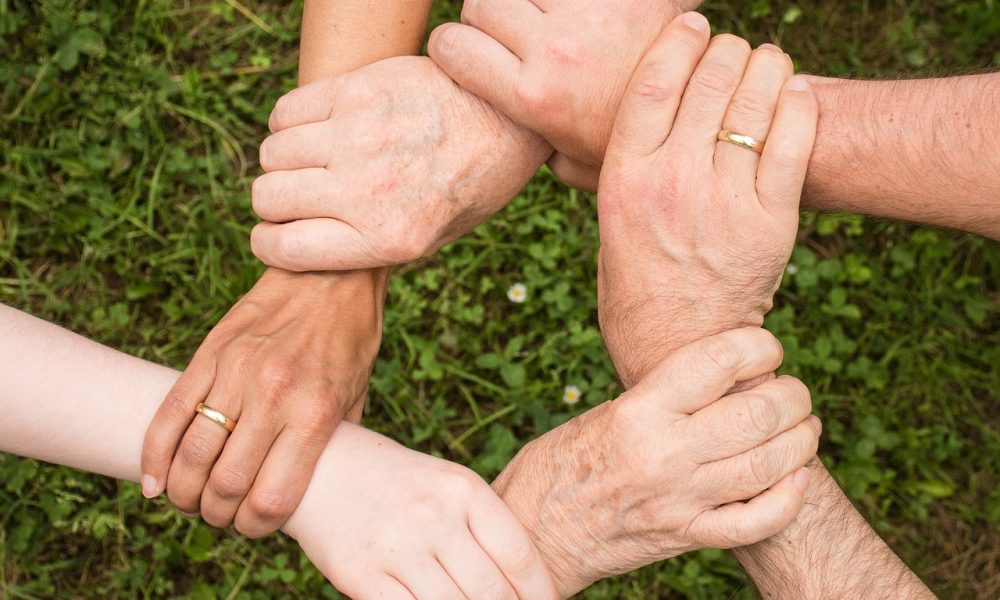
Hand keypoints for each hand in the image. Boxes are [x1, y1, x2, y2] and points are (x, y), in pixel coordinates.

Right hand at [141, 268, 386, 536]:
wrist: (331, 273)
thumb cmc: (350, 339)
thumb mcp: (356, 396)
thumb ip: (332, 443)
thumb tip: (310, 486)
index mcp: (314, 413)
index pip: (271, 498)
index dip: (256, 527)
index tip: (253, 526)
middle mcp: (273, 396)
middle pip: (225, 484)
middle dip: (217, 514)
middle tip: (219, 516)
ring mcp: (237, 372)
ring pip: (191, 454)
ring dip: (184, 491)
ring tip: (189, 500)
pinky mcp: (210, 353)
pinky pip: (170, 413)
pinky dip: (155, 455)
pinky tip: (155, 480)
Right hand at [250, 55, 551, 271]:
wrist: (507, 118)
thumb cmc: (470, 184)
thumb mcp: (432, 239)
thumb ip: (369, 247)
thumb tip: (305, 247)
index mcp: (388, 239)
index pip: (283, 249)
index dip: (269, 244)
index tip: (276, 235)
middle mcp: (367, 191)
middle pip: (268, 198)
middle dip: (275, 202)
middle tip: (299, 195)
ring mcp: (358, 137)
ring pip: (272, 153)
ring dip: (284, 161)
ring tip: (313, 160)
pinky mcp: (357, 91)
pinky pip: (286, 112)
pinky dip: (289, 123)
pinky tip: (317, 128)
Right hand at [284, 423, 558, 599]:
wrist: (322, 468)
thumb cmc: (398, 482)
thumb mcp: (446, 484)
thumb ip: (482, 526)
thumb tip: (524, 583)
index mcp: (463, 488)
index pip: (519, 554)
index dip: (540, 592)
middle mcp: (433, 515)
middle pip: (491, 590)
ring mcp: (396, 546)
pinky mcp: (361, 574)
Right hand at [428, 0, 700, 189]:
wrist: (704, 115)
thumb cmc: (632, 143)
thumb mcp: (573, 163)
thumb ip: (533, 149)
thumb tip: (505, 144)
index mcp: (533, 96)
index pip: (451, 45)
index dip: (453, 46)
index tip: (467, 53)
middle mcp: (554, 51)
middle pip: (482, 2)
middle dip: (487, 16)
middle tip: (510, 34)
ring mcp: (589, 13)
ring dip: (527, 0)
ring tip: (545, 20)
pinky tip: (580, 13)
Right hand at [492, 328, 819, 596]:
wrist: (533, 532)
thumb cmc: (560, 464)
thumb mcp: (604, 414)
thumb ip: (662, 398)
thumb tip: (724, 378)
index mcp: (638, 411)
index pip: (719, 361)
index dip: (759, 346)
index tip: (767, 347)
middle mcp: (663, 453)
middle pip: (758, 412)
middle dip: (793, 396)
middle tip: (794, 392)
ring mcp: (679, 500)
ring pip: (770, 465)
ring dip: (801, 441)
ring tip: (804, 427)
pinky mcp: (686, 537)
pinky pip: (757, 521)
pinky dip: (789, 498)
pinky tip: (796, 479)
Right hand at [594, 15, 817, 385]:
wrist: (678, 348)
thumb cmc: (636, 286)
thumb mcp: (606, 224)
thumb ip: (612, 172)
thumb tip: (599, 130)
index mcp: (625, 178)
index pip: (653, 82)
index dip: (678, 42)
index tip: (693, 25)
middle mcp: (672, 182)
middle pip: (709, 81)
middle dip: (727, 50)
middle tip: (733, 49)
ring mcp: (725, 201)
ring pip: (754, 102)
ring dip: (766, 68)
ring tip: (766, 64)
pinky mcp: (771, 222)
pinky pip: (793, 142)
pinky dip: (798, 106)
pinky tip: (793, 94)